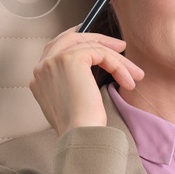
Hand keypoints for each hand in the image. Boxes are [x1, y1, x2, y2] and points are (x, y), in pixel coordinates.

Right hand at [29, 27, 144, 135]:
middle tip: (119, 45)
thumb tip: (92, 70)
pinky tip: (128, 79)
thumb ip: (71, 83)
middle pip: (69, 39)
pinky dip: (117, 64)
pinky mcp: (70, 59)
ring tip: (135, 73)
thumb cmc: (80, 127)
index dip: (79, 42)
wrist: (80, 135)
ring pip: (90, 46)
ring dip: (116, 59)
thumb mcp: (71, 102)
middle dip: (97, 39)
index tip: (99, 44)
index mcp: (39, 78)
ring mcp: (53, 61)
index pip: (55, 49)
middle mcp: (41, 67)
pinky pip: (100, 53)